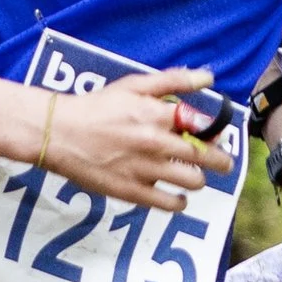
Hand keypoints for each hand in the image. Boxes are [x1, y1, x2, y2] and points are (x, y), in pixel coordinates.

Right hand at [37, 67, 228, 210]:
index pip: (204, 126)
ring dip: (199, 179)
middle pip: (207, 157)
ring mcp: (146, 169)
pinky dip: (179, 201)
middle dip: (221, 159)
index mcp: (158, 114)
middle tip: (222, 161)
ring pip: (194, 181)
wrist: (59, 133)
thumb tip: (207, 77)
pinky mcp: (133, 191)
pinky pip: (171, 204)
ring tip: (193, 175)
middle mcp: (156, 143)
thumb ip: (173, 80)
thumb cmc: (97, 106)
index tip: (216, 134)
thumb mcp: (134, 85)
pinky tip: (177, 196)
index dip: (216, 131)